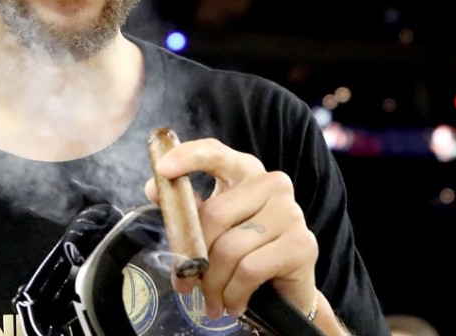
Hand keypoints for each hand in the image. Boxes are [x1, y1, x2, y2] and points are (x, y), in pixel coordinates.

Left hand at [144, 137, 318, 320]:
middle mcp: (272, 184)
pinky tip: (234, 302)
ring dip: (214, 283)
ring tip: (212, 300)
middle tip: (184, 282)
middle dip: (193, 257)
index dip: (188, 157)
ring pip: (230, 248)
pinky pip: (250, 270)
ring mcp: (290, 212)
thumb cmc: (244, 252)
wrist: (286, 293)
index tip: (163, 169)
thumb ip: (188, 207)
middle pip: (214, 215)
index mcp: (246, 172)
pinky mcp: (302, 244)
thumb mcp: (212, 227)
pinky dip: (234, 293)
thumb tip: (154, 188)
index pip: (215, 153)